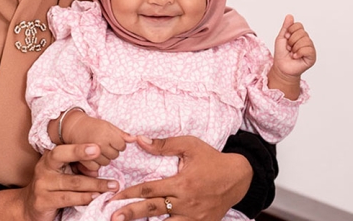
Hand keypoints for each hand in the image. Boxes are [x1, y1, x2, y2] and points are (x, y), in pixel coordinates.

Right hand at [0, 143, 118, 220]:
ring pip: (72, 182)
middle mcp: (43, 168)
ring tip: (111, 186)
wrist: (30, 206)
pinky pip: (67, 199)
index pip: (63, 149)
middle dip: (82, 154)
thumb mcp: (63, 173)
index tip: (96, 147)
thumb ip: (77, 167)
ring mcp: (42, 185)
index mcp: (49, 158)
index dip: (78, 147)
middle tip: (100, 154)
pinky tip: (95, 197)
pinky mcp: (43, 201)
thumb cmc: (53, 186)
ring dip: (94, 184)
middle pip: (61, 157)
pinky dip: (84, 198)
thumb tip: (96, 167)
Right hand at [64, 111, 136, 169]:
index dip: (118, 143)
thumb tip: (134, 139)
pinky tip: (92, 155)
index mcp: (107, 134)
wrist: (74, 127)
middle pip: (115, 155)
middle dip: (112, 150)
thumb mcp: (108, 125)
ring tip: (97, 149)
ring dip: (104, 157)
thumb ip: (122, 134)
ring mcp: (91, 154)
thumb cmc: (93, 126)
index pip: (122, 146)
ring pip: (107, 162)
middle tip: (103, 144)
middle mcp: (100, 144)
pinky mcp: (84, 161)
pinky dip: (96, 163)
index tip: (111, 139)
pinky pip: (97, 168)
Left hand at [110, 136, 251, 220]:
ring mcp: (194, 217)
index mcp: (182, 183)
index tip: (114, 197)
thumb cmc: (212, 159)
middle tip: (112, 217)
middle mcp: (186, 203)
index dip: (130, 193)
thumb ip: (164, 145)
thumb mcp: (190, 146)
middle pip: (153, 210)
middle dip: (131, 214)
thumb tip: (139, 140)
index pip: (150, 190)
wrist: (239, 177)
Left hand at [273, 14, 316, 76]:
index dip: (290, 30)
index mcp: (299, 35)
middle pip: (301, 32)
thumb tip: (290, 16)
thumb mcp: (281, 38)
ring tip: (292, 53)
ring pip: (305, 41)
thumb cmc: (281, 54)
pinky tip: (295, 57)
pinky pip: (308, 49)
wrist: (281, 67)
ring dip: (295, 47)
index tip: (286, 38)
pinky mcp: (312, 56)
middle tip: (289, 47)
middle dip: (291, 40)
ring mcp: (310, 48)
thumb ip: (286, 27)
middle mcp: (306, 40)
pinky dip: (299, 53)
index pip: (299, 25)